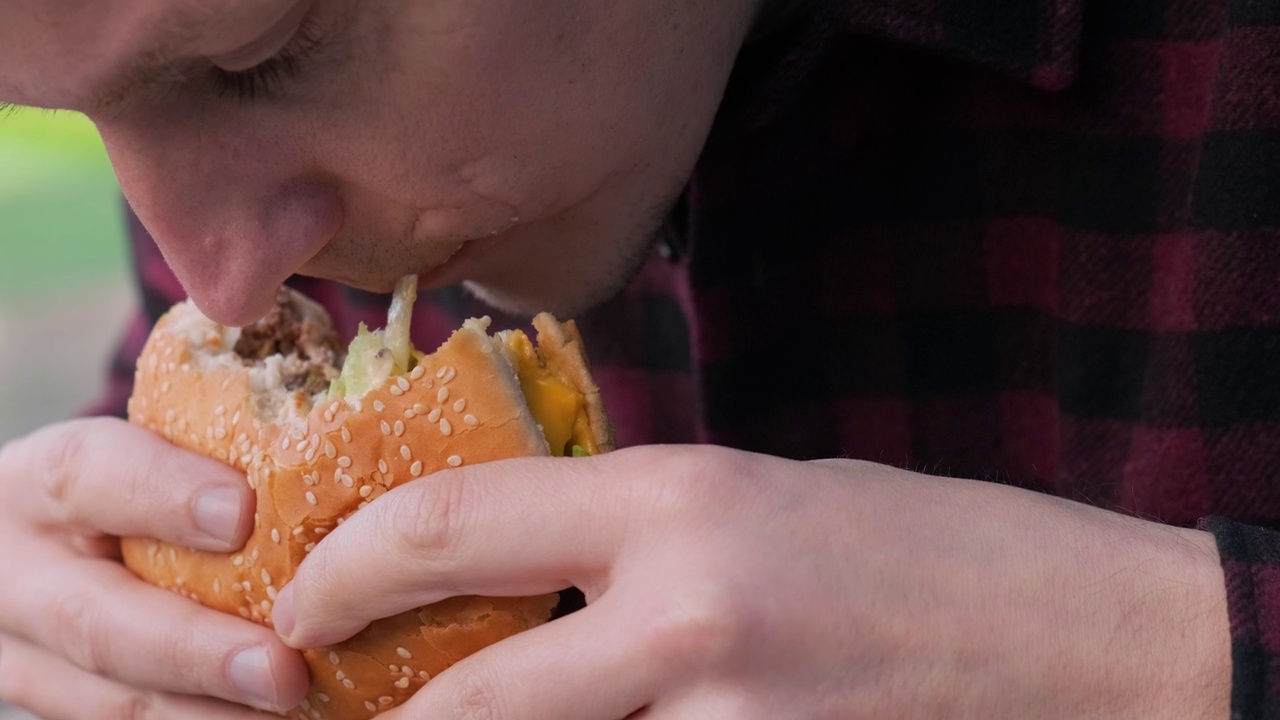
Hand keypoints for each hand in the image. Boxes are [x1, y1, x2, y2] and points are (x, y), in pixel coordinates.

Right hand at [0, 418, 308, 717]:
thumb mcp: (152, 450)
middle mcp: (20, 573)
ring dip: (207, 712)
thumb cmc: (143, 482)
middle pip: (95, 621)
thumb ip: (216, 454)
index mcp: (40, 483)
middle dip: (195, 650)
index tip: (241, 512)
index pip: (85, 473)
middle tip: (282, 667)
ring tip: (291, 706)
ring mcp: (28, 656)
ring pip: (109, 700)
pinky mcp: (62, 701)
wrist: (63, 545)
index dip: (162, 493)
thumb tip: (325, 453)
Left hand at [272, 445, 1231, 718]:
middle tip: (334, 701)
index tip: (310, 589)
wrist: (1081, 638)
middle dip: (382, 711)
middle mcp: (689, 611)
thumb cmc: (922, 548)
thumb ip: (635, 534)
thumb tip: (518, 565)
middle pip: (466, 688)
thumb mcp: (761, 497)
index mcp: (684, 498)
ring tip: (464, 717)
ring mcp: (725, 719)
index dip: (351, 561)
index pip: (455, 518)